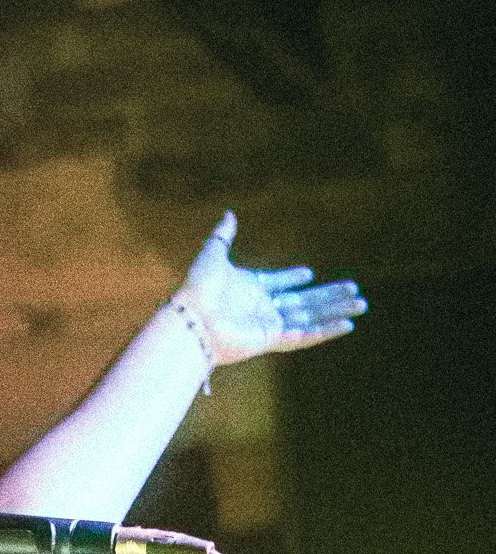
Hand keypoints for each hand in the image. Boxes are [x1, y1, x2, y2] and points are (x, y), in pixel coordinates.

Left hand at [179, 212, 366, 367]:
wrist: (191, 318)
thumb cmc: (198, 289)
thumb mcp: (213, 254)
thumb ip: (223, 235)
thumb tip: (229, 214)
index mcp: (250, 289)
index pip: (277, 284)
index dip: (292, 279)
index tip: (309, 274)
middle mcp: (262, 309)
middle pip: (304, 302)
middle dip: (330, 296)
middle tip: (354, 290)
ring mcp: (269, 326)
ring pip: (311, 318)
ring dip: (336, 311)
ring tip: (361, 304)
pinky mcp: (271, 339)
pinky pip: (305, 336)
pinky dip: (326, 331)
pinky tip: (347, 325)